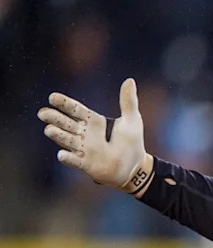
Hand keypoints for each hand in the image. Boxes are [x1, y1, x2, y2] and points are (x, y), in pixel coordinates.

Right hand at [38, 78, 152, 192]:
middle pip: (66, 124)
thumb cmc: (131, 142)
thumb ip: (128, 102)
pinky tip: (62, 155)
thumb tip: (130, 80)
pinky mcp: (86, 164)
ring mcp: (84, 149)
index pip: (76, 110)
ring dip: (58, 135)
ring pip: (67, 140)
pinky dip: (68, 158)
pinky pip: (75, 161)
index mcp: (93, 121)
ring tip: (49, 129)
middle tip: (43, 113)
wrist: (134, 166)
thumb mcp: (132, 120)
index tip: (52, 97)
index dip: (65, 103)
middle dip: (55, 118)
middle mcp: (85, 134)